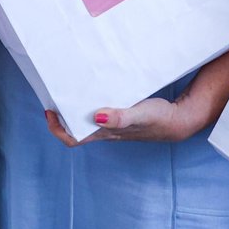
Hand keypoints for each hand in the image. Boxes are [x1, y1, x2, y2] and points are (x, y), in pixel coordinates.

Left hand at [43, 96, 195, 146]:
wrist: (179, 120)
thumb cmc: (159, 119)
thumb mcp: (139, 115)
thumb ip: (120, 117)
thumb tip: (97, 117)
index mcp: (105, 133)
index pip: (73, 139)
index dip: (57, 129)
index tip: (49, 112)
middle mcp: (106, 131)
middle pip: (75, 129)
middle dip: (62, 115)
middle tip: (54, 96)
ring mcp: (113, 125)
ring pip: (86, 121)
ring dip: (75, 108)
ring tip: (69, 90)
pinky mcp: (121, 116)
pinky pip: (100, 112)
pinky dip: (90, 103)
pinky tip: (94, 89)